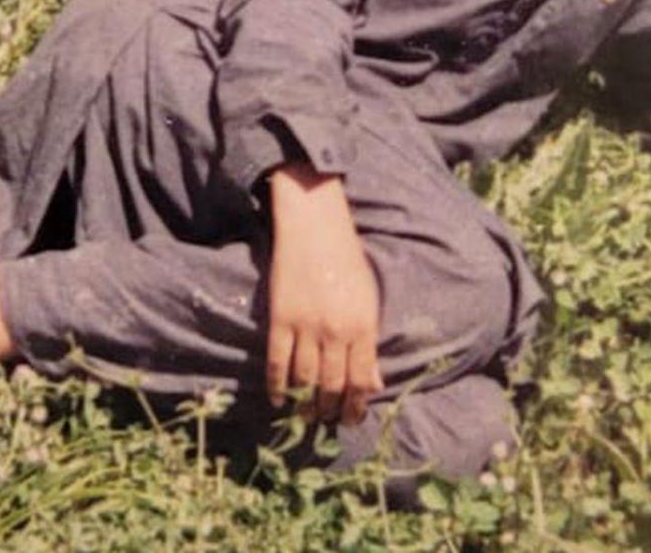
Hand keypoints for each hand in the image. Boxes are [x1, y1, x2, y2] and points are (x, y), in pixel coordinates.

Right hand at [265, 163, 382, 424]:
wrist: (315, 228)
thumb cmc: (347, 262)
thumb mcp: (368, 301)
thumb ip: (369, 344)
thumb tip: (373, 385)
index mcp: (363, 326)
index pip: (361, 381)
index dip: (355, 407)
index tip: (350, 420)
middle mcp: (336, 330)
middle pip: (333, 385)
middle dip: (330, 410)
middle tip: (326, 422)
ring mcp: (306, 326)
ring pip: (305, 379)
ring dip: (305, 403)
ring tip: (305, 415)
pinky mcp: (280, 318)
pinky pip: (277, 362)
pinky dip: (276, 386)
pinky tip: (278, 399)